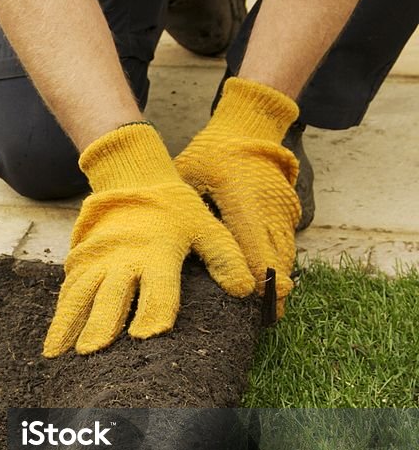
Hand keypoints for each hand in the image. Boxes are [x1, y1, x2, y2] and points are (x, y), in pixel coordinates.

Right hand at [43, 123, 254, 356]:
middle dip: (101, 324)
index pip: (158, 289)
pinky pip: (68, 292)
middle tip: (93, 351)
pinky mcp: (81, 262)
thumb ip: (225, 257)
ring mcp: (98, 261)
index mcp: (157, 253)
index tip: (148, 336)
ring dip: (69, 325)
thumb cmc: (174, 210)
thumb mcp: (206, 227)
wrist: (132, 179)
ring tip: (58, 354)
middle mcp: (123, 259)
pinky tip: (54, 341)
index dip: (155, 312)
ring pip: (80, 296)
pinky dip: (59, 316)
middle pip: (111, 296)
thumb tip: (246, 289)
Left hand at [175, 77, 301, 315]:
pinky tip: (272, 287)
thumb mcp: (188, 178)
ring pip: (284, 255)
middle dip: (272, 291)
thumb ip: (182, 211)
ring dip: (278, 282)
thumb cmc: (209, 155)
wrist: (247, 129)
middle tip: (263, 320)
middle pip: (276, 260)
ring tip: (269, 312)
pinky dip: (279, 265)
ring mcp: (282, 212)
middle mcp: (269, 211)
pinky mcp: (287, 213)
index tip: (253, 305)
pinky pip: (285, 245)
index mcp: (244, 204)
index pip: (253, 250)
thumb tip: (161, 242)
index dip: (255, 281)